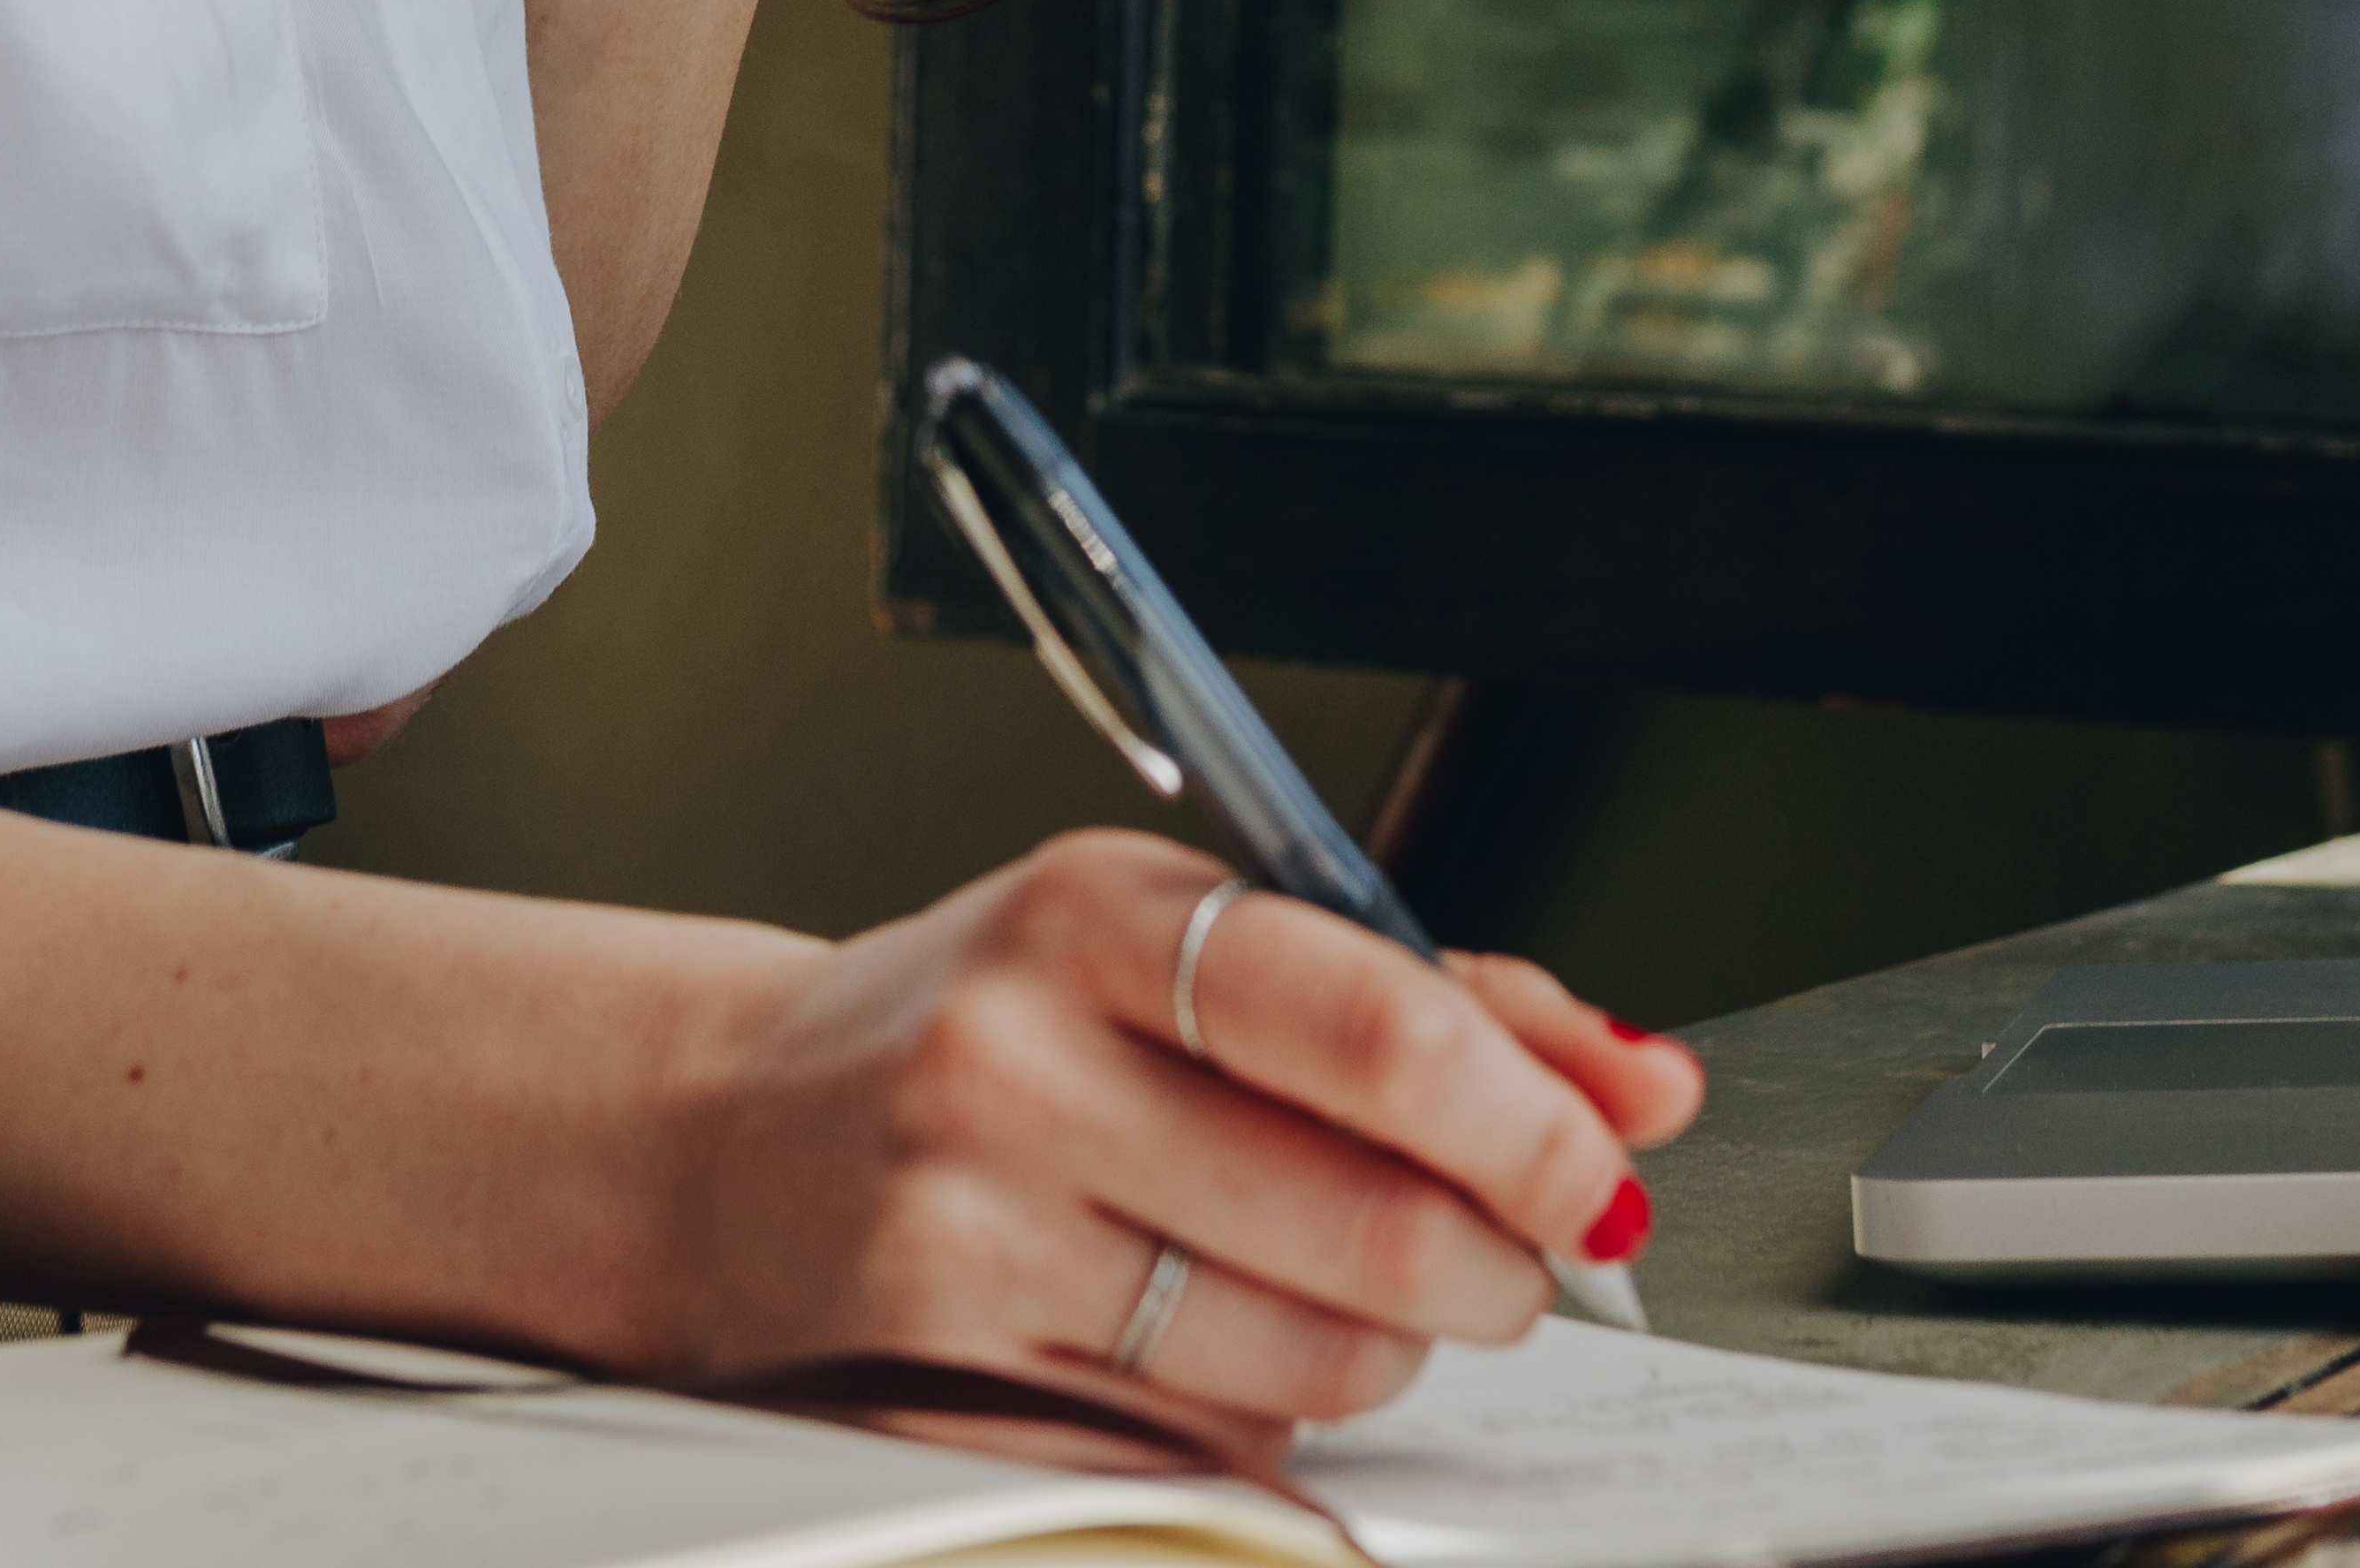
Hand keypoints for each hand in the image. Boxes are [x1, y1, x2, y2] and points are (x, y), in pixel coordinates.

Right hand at [641, 830, 1699, 1453]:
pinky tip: (1222, 1338)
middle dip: (1500, 1262)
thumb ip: (1428, 996)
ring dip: (1393, 1345)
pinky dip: (1270, 1411)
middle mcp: (1016, 1068)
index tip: (1604, 1165)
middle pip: (1369, 1221)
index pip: (1371, 1024)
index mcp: (1088, 916)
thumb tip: (1643, 1081)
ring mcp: (973, 1240)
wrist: (716, 1141)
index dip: (1529, 1118)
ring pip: (1313, 1356)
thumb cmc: (985, 1029)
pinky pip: (1212, 1444)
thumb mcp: (1178, 943)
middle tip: (1516, 1252)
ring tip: (1355, 1285)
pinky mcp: (951, 1390)